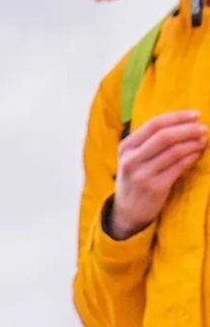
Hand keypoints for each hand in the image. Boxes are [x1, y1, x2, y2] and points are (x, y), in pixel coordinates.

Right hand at [110, 110, 206, 238]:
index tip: (196, 115)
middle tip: (203, 128)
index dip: (178, 117)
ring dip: (193, 144)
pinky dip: (192, 157)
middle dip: (188, 130)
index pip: (155, 124)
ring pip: (174, 152)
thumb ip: (150, 140)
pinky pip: (179, 167)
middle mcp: (131, 161)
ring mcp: (142, 175)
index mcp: (126, 148)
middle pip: (165, 136)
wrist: (127, 211)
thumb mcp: (134, 157)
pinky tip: (198, 154)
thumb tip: (186, 122)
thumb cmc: (137, 177)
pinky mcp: (154, 188)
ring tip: (203, 141)